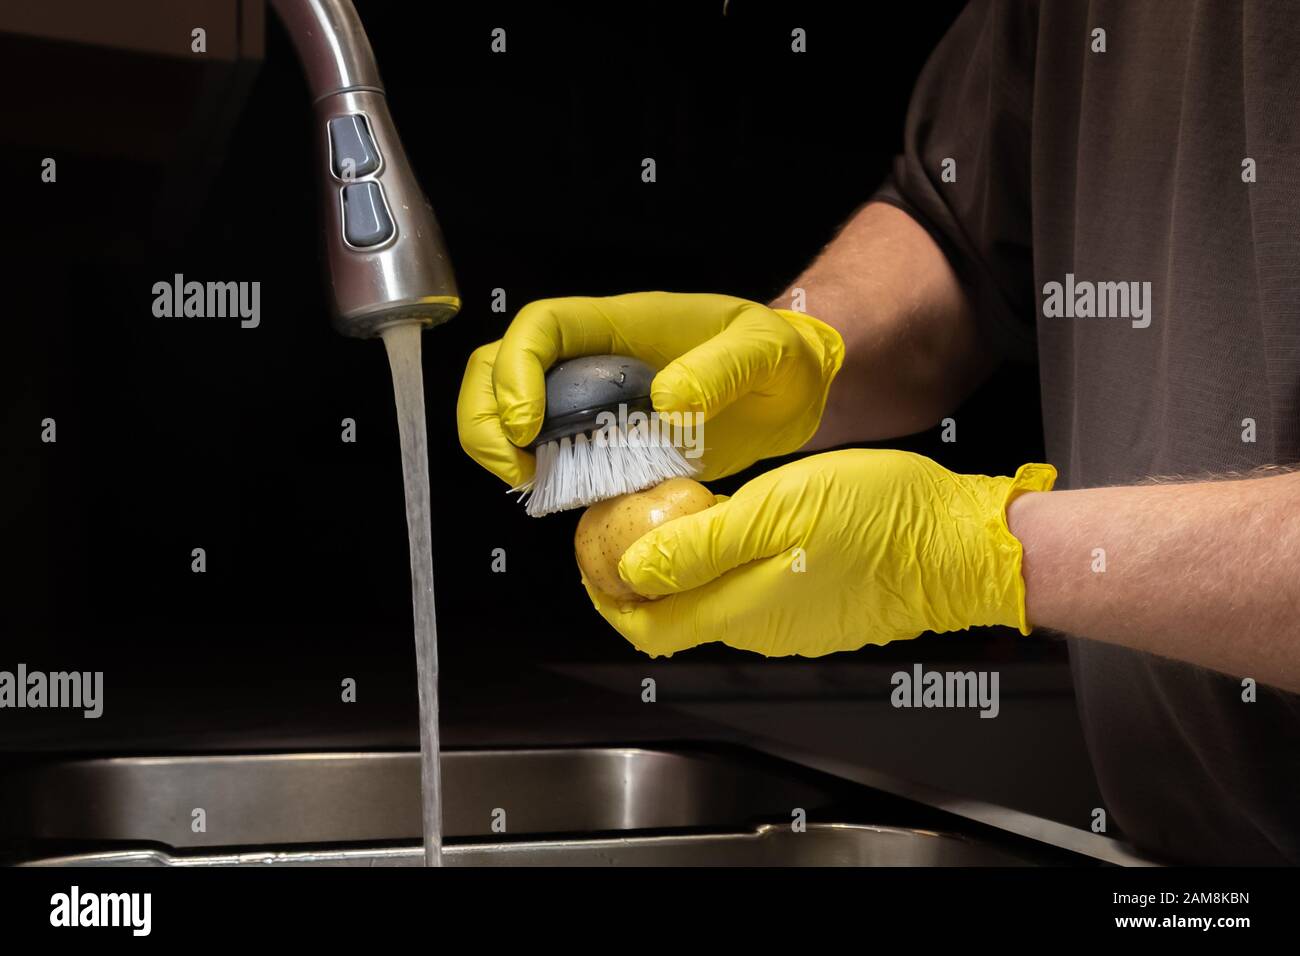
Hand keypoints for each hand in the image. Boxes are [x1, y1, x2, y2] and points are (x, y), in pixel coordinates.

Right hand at [456, 292, 844, 486]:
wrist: (793, 391)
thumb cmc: (779, 356)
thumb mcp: (766, 351)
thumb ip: (722, 369)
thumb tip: (666, 400)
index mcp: (621, 325)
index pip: (541, 326)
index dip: (516, 370)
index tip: (527, 425)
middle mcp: (593, 359)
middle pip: (497, 364)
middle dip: (484, 415)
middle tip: (514, 468)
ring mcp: (591, 401)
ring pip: (504, 406)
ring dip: (494, 446)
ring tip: (528, 483)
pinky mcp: (602, 441)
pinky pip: (545, 452)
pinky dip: (532, 475)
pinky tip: (554, 495)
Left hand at [581, 449, 1056, 657]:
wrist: (962, 546)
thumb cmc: (881, 519)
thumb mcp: (777, 510)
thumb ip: (701, 544)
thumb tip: (634, 567)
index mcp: (742, 609)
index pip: (648, 627)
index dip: (607, 598)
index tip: (589, 560)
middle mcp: (761, 629)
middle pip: (676, 617)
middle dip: (639, 579)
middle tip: (624, 527)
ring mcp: (792, 626)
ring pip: (714, 603)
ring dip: (684, 567)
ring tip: (675, 511)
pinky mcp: (818, 611)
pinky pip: (752, 595)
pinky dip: (725, 565)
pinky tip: (735, 521)